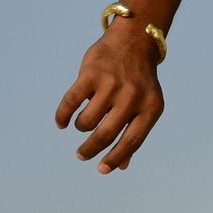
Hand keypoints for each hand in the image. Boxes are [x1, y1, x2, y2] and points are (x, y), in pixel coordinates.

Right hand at [56, 25, 165, 173]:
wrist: (134, 43)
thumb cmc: (140, 83)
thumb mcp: (146, 105)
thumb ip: (134, 133)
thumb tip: (121, 166)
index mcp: (151, 108)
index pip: (132, 141)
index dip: (116, 158)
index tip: (101, 170)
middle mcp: (132, 97)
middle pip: (106, 133)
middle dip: (91, 149)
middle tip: (81, 155)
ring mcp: (111, 85)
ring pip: (87, 121)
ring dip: (81, 128)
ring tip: (82, 126)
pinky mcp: (90, 74)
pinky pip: (70, 102)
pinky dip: (63, 115)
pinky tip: (62, 123)